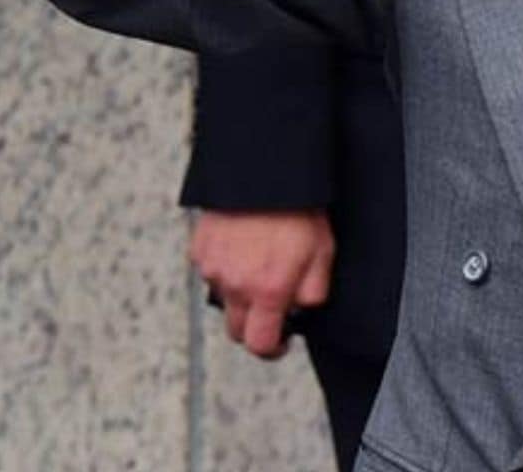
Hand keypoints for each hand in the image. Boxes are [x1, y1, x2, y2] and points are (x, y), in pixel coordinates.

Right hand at [190, 209, 333, 358]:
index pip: (260, 345)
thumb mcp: (323, 254)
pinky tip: (243, 246)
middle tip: (270, 305)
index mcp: (268, 291)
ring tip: (259, 262)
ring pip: (224, 297)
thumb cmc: (298, 210)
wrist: (265, 172)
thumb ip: (312, 294)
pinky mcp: (200, 250)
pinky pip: (211, 271)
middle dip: (253, 326)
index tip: (280, 342)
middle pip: (235, 330)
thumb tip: (299, 313)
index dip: (272, 349)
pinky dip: (225, 267)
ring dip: (239, 292)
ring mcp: (213, 268)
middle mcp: (235, 285)